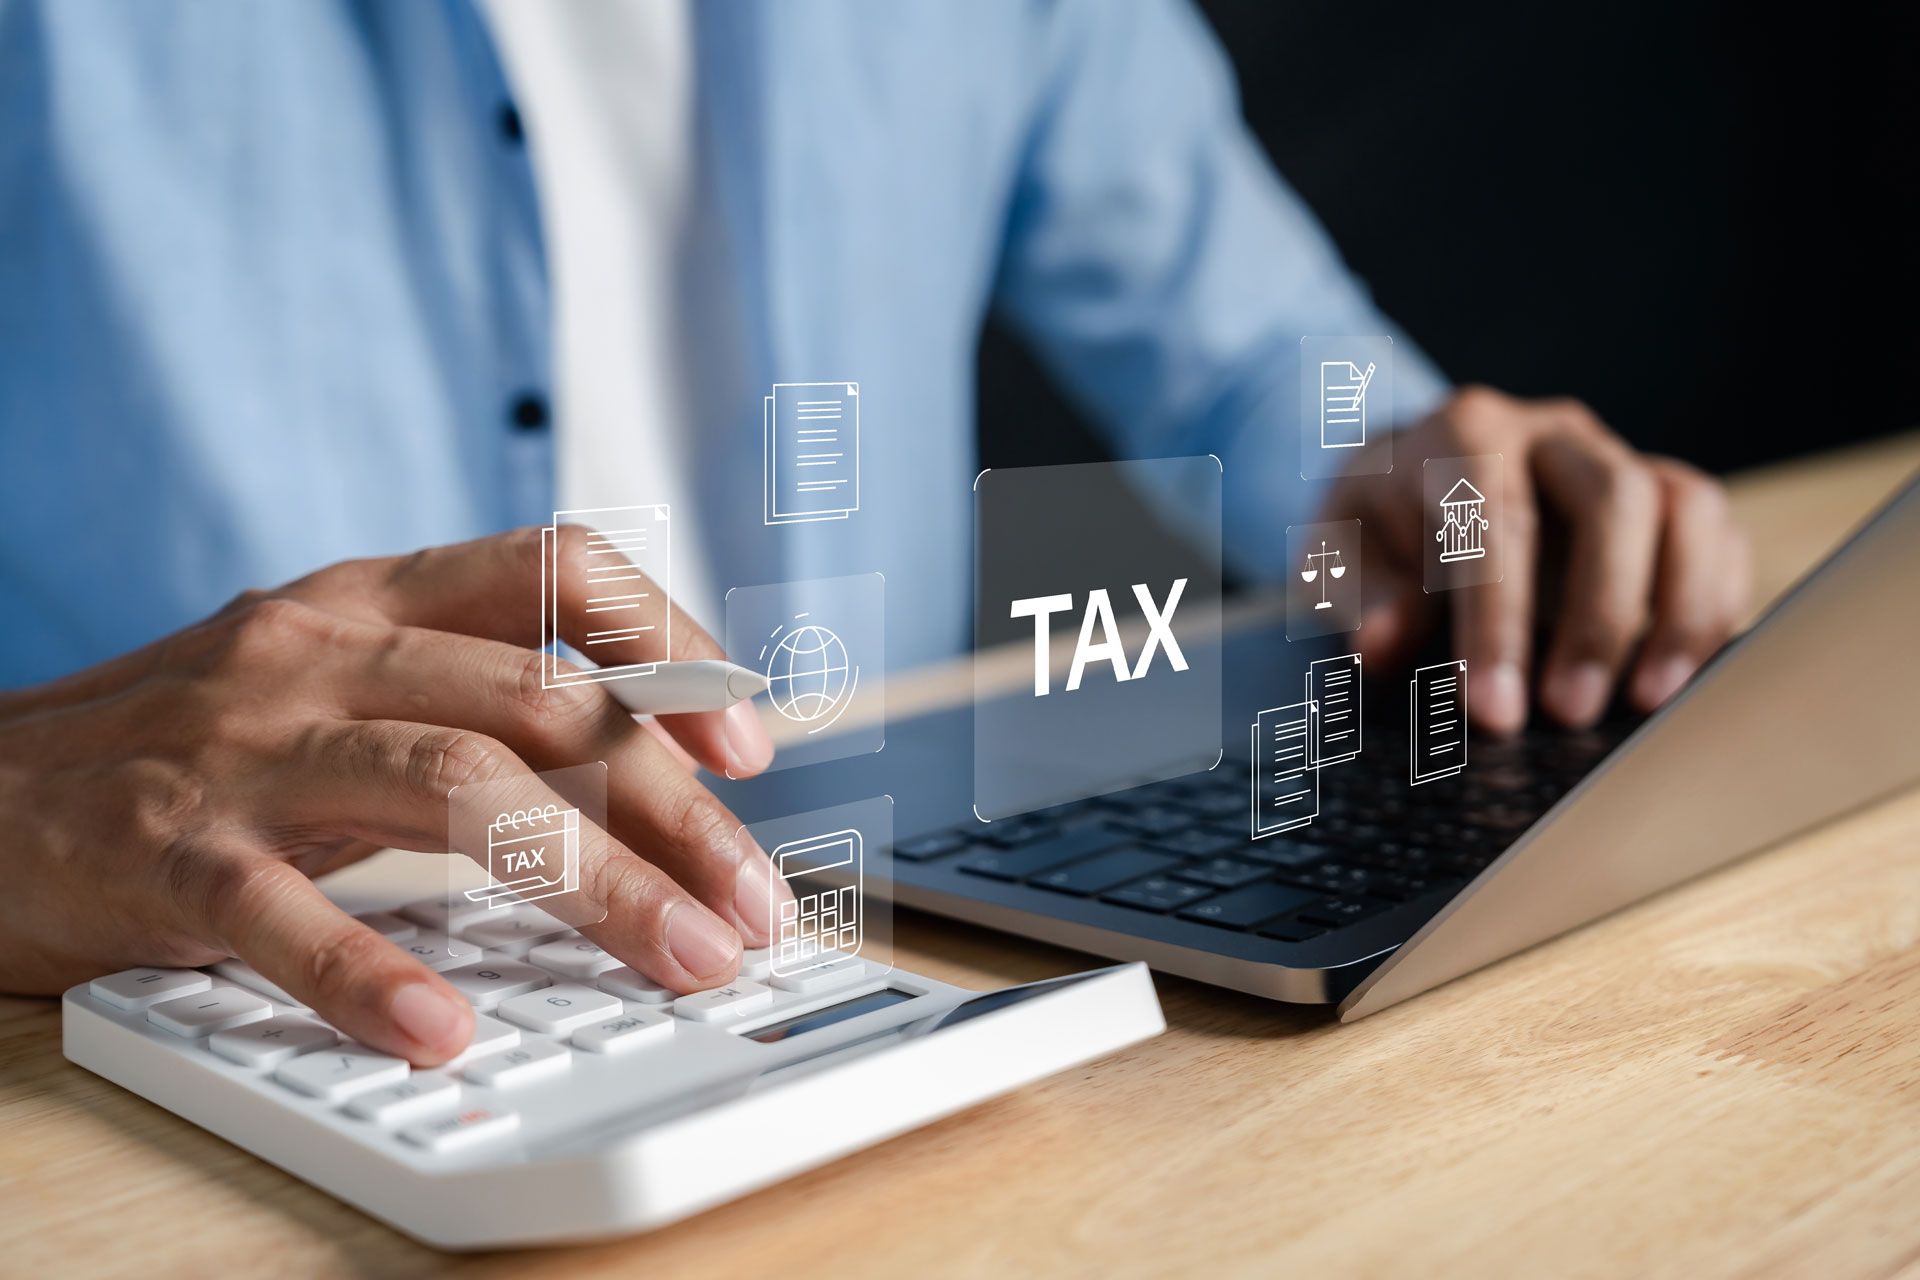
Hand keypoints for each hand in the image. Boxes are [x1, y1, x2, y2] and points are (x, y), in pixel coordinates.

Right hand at [0, 528, 779, 1063]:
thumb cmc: (189, 746)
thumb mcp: (340, 684)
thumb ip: (474, 703)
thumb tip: (651, 779)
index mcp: (375, 598)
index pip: (557, 572)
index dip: (670, 645)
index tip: (749, 740)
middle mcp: (322, 651)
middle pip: (541, 704)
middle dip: (672, 810)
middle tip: (752, 906)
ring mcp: (242, 747)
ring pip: (455, 788)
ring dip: (590, 880)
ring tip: (680, 958)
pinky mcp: (162, 851)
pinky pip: (282, 913)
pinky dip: (370, 973)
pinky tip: (442, 1029)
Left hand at [1333, 386, 1750, 732]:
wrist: (1407, 480)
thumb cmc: (1374, 527)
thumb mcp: (1336, 555)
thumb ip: (1358, 595)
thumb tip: (1383, 643)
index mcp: (1464, 433)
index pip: (1493, 516)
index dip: (1498, 618)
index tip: (1493, 709)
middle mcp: (1552, 433)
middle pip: (1614, 500)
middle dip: (1599, 615)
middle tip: (1568, 713)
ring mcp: (1618, 456)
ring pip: (1685, 506)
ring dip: (1680, 608)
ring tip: (1650, 702)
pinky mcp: (1664, 495)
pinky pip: (1717, 532)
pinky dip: (1715, 601)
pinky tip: (1688, 674)